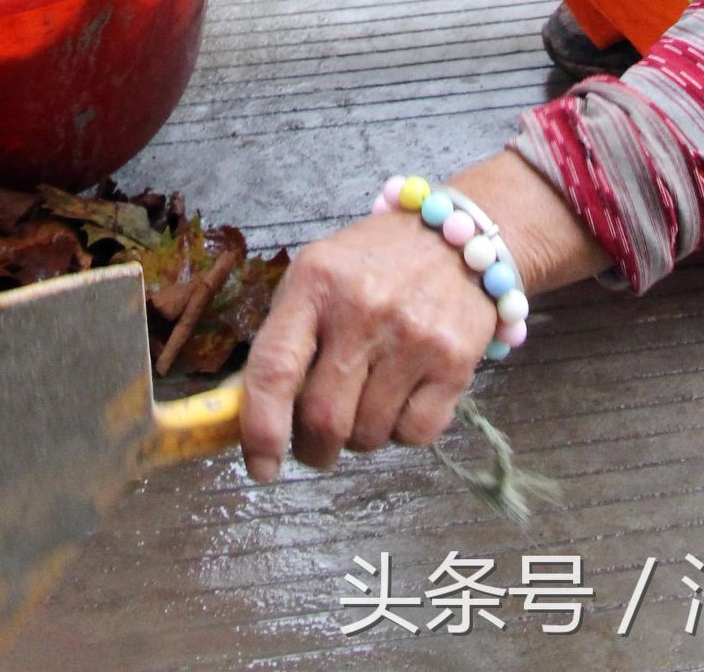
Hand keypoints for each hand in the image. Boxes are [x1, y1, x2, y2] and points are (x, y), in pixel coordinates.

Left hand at [239, 151, 605, 482]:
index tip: (259, 466)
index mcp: (314, 282)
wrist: (456, 236)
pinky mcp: (454, 361)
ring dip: (359, 438)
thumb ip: (284, 337)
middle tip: (315, 444)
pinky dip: (401, 433)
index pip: (273, 369)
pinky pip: (415, 435)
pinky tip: (401, 398)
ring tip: (366, 400)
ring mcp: (412, 336)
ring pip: (368, 435)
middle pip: (323, 418)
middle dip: (313, 448)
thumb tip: (247, 415)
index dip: (259, 430)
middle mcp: (362, 308)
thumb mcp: (317, 275)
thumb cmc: (372, 262)